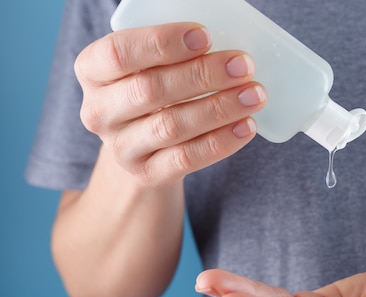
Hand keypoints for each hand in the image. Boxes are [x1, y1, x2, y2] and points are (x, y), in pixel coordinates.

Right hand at [74, 23, 266, 185]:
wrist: (140, 149)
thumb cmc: (153, 91)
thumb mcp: (149, 66)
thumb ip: (174, 51)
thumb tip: (227, 39)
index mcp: (92, 71)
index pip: (119, 53)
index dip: (162, 43)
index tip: (205, 36)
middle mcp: (98, 111)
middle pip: (151, 90)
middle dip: (202, 74)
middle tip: (244, 65)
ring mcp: (121, 148)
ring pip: (172, 126)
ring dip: (219, 108)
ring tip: (255, 94)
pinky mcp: (147, 174)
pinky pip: (186, 159)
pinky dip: (221, 141)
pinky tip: (246, 126)